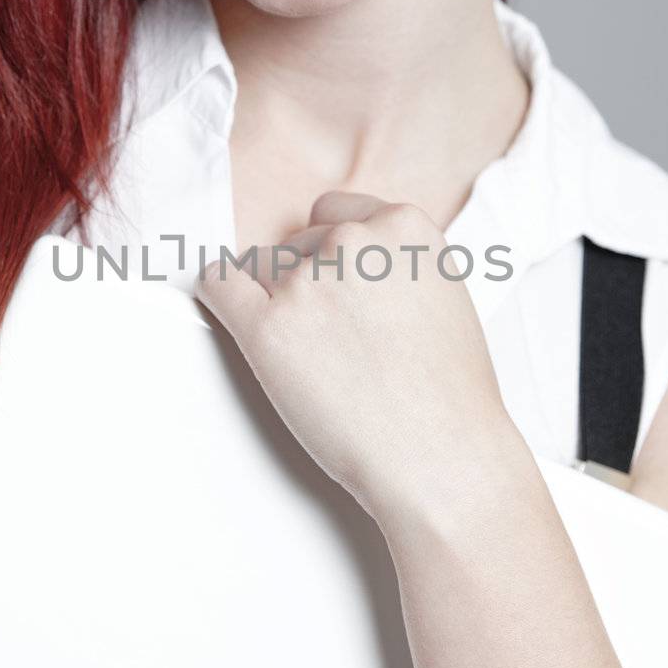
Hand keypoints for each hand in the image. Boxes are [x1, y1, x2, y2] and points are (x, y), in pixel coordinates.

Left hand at [192, 190, 515, 523]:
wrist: (440, 456)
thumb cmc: (449, 394)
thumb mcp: (443, 292)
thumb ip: (394, 260)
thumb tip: (347, 251)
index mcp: (403, 227)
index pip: (334, 211)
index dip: (331, 252)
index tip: (335, 286)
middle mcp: (352, 241)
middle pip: (297, 244)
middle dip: (306, 283)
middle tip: (335, 341)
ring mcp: (307, 282)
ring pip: (261, 269)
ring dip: (275, 304)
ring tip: (317, 358)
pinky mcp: (268, 327)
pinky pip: (218, 284)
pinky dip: (219, 293)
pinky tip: (231, 310)